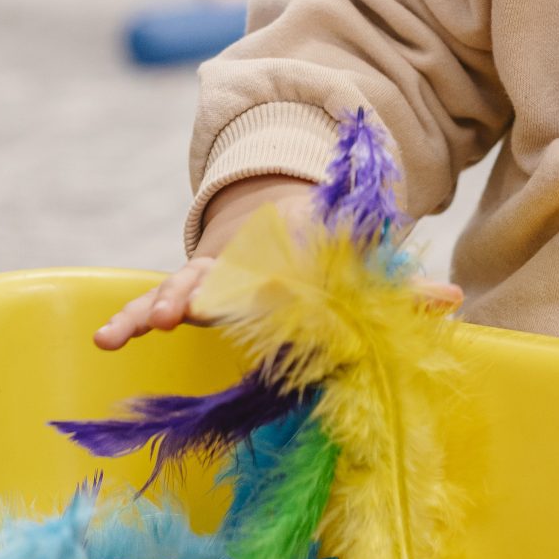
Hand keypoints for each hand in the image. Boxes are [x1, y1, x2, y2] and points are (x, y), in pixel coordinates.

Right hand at [93, 176, 461, 350]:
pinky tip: (103, 340)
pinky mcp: (186, 290)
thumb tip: (455, 298)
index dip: (277, 290)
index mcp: (294, 256)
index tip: (263, 298)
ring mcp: (211, 275)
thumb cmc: (325, 256)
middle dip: (208, 294)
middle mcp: (248, 263)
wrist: (278, 218)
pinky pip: (153, 303)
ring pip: (182, 286)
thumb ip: (403, 287)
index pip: (287, 275)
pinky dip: (130, 317)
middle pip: (227, 279)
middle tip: (186, 311)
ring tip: (143, 324)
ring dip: (161, 304)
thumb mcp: (363, 265)